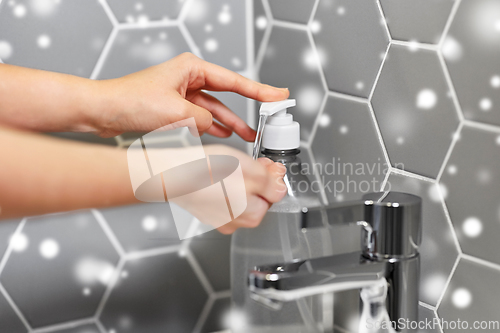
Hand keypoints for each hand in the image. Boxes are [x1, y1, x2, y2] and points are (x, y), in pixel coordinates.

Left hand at [94, 52, 288, 138]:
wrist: (103, 112)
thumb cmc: (130, 102)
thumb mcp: (176, 113)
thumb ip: (203, 120)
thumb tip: (213, 127)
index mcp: (191, 69)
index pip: (234, 81)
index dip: (259, 90)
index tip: (278, 95)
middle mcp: (188, 79)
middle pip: (226, 96)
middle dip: (246, 110)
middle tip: (267, 118)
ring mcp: (182, 94)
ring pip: (214, 110)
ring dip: (230, 123)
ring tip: (248, 135)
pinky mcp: (174, 108)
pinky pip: (200, 118)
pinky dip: (211, 127)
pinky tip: (223, 134)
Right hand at [151, 144, 286, 233]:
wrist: (171, 173)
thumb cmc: (204, 171)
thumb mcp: (248, 169)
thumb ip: (270, 181)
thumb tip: (280, 188)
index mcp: (252, 215)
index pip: (274, 195)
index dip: (271, 176)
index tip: (264, 164)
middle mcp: (236, 222)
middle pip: (257, 197)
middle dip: (255, 179)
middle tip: (245, 162)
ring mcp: (219, 218)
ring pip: (239, 196)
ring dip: (239, 180)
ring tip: (227, 166)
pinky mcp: (205, 211)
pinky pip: (222, 197)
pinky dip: (222, 185)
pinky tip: (214, 174)